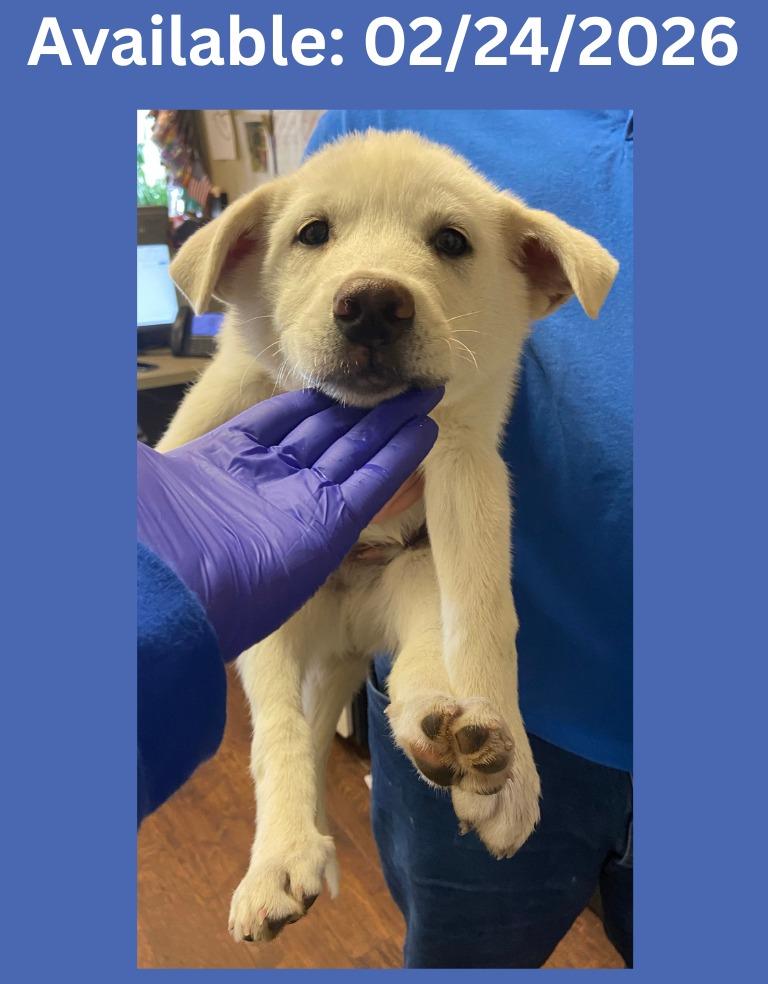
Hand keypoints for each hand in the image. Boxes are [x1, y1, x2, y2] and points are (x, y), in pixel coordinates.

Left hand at [138, 388, 441, 660]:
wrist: (157, 600)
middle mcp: (270, 485)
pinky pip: (371, 486)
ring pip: (355, 455)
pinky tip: (422, 429)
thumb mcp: (138, 471)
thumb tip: (124, 398)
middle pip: (327, 434)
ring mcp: (301, 508)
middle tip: (399, 375)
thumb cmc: (143, 527)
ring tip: (422, 390)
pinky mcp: (329, 532)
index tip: (340, 375)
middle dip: (363, 406)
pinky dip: (397, 458)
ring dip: (389, 424)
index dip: (314, 397)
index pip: (282, 420)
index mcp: (228, 466)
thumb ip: (147, 445)